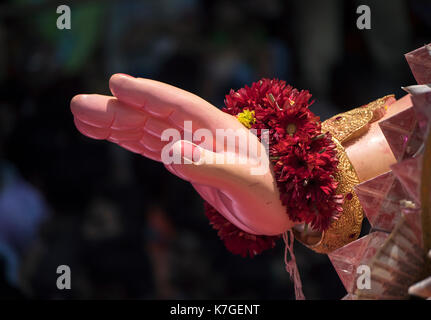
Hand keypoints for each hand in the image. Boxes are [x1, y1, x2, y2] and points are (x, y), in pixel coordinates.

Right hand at [70, 74, 293, 235]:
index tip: (115, 84)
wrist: (281, 211)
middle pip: (153, 116)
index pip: (177, 105)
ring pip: (148, 131)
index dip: (147, 94)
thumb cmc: (272, 197)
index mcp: (219, 129)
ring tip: (83, 118)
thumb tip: (172, 151)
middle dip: (116, 111)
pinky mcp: (189, 163)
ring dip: (116, 125)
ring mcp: (194, 147)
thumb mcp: (247, 185)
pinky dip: (131, 142)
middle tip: (79, 105)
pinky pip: (154, 148)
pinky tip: (112, 136)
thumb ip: (212, 167)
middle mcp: (202, 133)